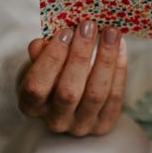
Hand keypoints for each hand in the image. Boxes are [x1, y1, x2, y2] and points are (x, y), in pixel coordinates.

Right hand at [17, 20, 126, 136]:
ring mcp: (81, 125)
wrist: (69, 98)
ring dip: (105, 59)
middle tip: (89, 26)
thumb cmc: (51, 74)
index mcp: (31, 105)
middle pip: (68, 92)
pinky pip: (115, 96)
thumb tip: (40, 44)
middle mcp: (55, 120)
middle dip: (80, 55)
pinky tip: (120, 46)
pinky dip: (119, 69)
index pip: (36, 87)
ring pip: (96, 94)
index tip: (65, 32)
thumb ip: (39, 53)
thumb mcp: (38, 62)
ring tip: (110, 32)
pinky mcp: (105, 124)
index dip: (51, 59)